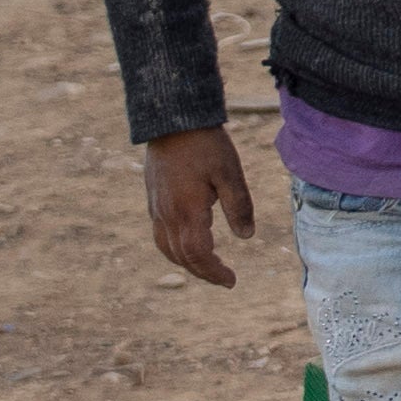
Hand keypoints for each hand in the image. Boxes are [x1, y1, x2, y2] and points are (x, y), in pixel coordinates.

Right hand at [139, 128, 254, 288]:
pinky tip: (188, 245)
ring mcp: (157, 208)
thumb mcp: (229, 172)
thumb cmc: (205, 144)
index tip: (231, 281)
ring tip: (208, 268)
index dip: (214, 271)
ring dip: (188, 263)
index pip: (199, 254)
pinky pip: (160, 236)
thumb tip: (247, 236)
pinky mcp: (154, 200)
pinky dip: (175, 249)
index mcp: (187, 211)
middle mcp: (167, 215)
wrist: (172, 120)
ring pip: (168, 249)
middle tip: (225, 279)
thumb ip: (239, 205)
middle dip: (203, 272)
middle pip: (182, 257)